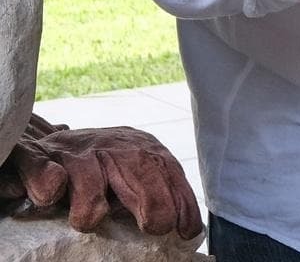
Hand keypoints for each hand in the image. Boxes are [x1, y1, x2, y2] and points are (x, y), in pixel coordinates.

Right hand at [0, 125, 203, 237]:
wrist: (49, 144)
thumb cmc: (100, 169)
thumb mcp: (133, 176)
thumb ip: (157, 194)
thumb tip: (188, 230)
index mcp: (141, 148)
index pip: (168, 171)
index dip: (180, 200)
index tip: (184, 230)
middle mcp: (111, 145)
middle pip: (138, 165)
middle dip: (152, 198)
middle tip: (153, 226)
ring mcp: (73, 149)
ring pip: (88, 172)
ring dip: (91, 202)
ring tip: (88, 221)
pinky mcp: (36, 156)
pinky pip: (43, 168)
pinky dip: (47, 183)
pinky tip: (51, 195)